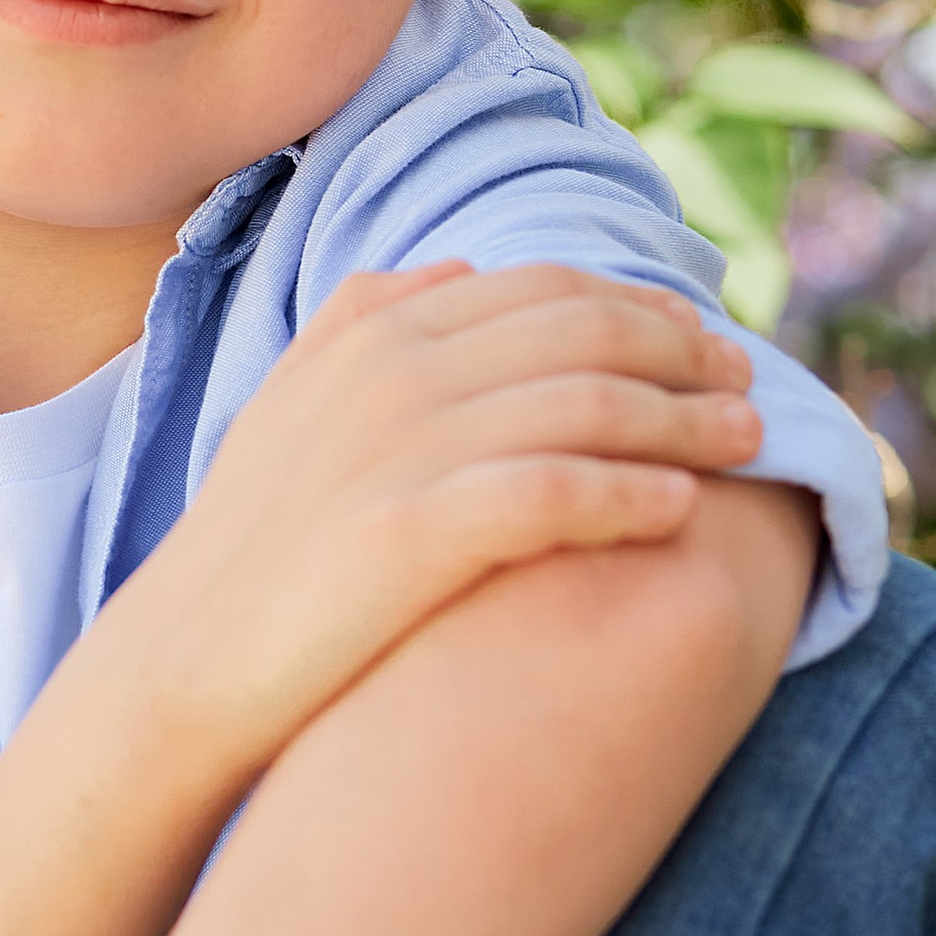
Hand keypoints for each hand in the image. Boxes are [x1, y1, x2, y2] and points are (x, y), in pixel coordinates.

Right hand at [97, 260, 762, 803]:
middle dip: (684, 351)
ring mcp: (401, 446)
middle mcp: (393, 369)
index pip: (543, 286)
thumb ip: (369, 322)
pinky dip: (628, 493)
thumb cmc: (257, 546)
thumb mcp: (297, 404)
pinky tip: (678, 510)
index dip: (639, 304)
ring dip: (685, 418)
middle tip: (750, 383)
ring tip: (750, 445)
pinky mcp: (411, 531)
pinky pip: (554, 493)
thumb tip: (460, 273)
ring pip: (588, 403)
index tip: (702, 335)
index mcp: (373, 330)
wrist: (186, 662)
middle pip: (583, 331)